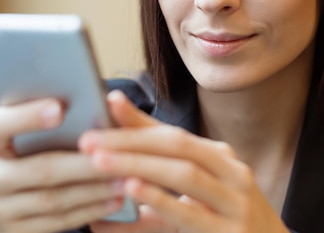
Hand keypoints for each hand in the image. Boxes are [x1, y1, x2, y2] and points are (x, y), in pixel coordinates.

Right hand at [0, 98, 124, 232]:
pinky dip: (89, 209)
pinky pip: (58, 221)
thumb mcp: (14, 134)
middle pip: (40, 169)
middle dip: (83, 164)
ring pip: (54, 200)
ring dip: (93, 190)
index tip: (60, 107)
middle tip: (116, 154)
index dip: (28, 117)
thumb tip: (86, 98)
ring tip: (124, 178)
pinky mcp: (15, 231)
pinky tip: (113, 199)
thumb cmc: (14, 153)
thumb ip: (39, 118)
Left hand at [80, 91, 288, 232]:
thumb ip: (159, 158)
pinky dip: (160, 199)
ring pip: (183, 174)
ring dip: (138, 165)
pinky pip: (191, 214)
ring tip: (100, 162)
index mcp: (220, 156)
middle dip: (129, 141)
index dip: (135, 121)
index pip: (172, 133)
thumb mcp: (198, 184)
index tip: (101, 107)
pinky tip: (133, 190)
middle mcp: (231, 172)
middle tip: (88, 140)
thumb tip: (114, 120)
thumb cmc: (225, 216)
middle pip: (177, 146)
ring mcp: (235, 203)